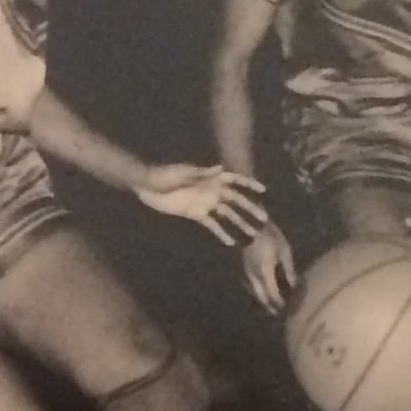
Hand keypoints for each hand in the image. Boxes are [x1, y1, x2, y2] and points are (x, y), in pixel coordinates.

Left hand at [134, 161, 268, 243]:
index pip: (234, 179)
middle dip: (250, 208)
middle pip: (235, 200)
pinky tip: (232, 242)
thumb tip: (221, 168)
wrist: (147, 186)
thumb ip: (202, 174)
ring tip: (252, 234)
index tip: (263, 191)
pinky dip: (221, 233)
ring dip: (240, 223)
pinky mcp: (196, 214)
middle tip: (263, 218)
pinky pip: (212, 225)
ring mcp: (205, 203)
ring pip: (227, 214)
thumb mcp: (183, 173)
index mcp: (211, 177)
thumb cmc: (164, 175)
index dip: (248, 184)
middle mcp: (212, 190)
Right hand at [238, 219, 298, 313]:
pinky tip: (267, 291)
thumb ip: (289, 271)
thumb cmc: (270, 236)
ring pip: (256, 293)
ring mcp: (247, 273)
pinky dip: (261, 292)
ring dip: (265, 301)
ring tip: (275, 305)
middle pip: (262, 299)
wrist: (249, 224)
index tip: (291, 313)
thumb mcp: (283, 252)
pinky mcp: (245, 269)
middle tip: (282, 314)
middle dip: (272, 308)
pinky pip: (253, 286)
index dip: (282, 306)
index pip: (273, 296)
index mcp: (264, 274)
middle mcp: (254, 278)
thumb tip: (295, 288)